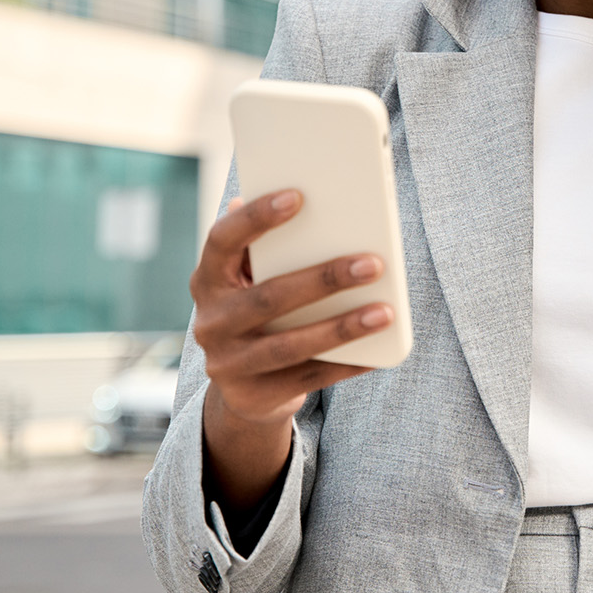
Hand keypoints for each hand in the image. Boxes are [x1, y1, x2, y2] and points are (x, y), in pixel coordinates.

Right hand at [191, 188, 392, 505]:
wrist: (243, 388)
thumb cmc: (260, 310)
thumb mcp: (253, 279)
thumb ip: (271, 249)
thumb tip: (312, 207)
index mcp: (208, 280)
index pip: (221, 240)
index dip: (256, 218)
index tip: (298, 196)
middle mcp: (210, 322)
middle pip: (269, 298)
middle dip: (324, 280)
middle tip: (373, 264)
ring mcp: (228, 364)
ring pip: (290, 346)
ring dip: (342, 328)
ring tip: (384, 312)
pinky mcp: (253, 396)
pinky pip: (308, 379)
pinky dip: (346, 364)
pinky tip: (378, 352)